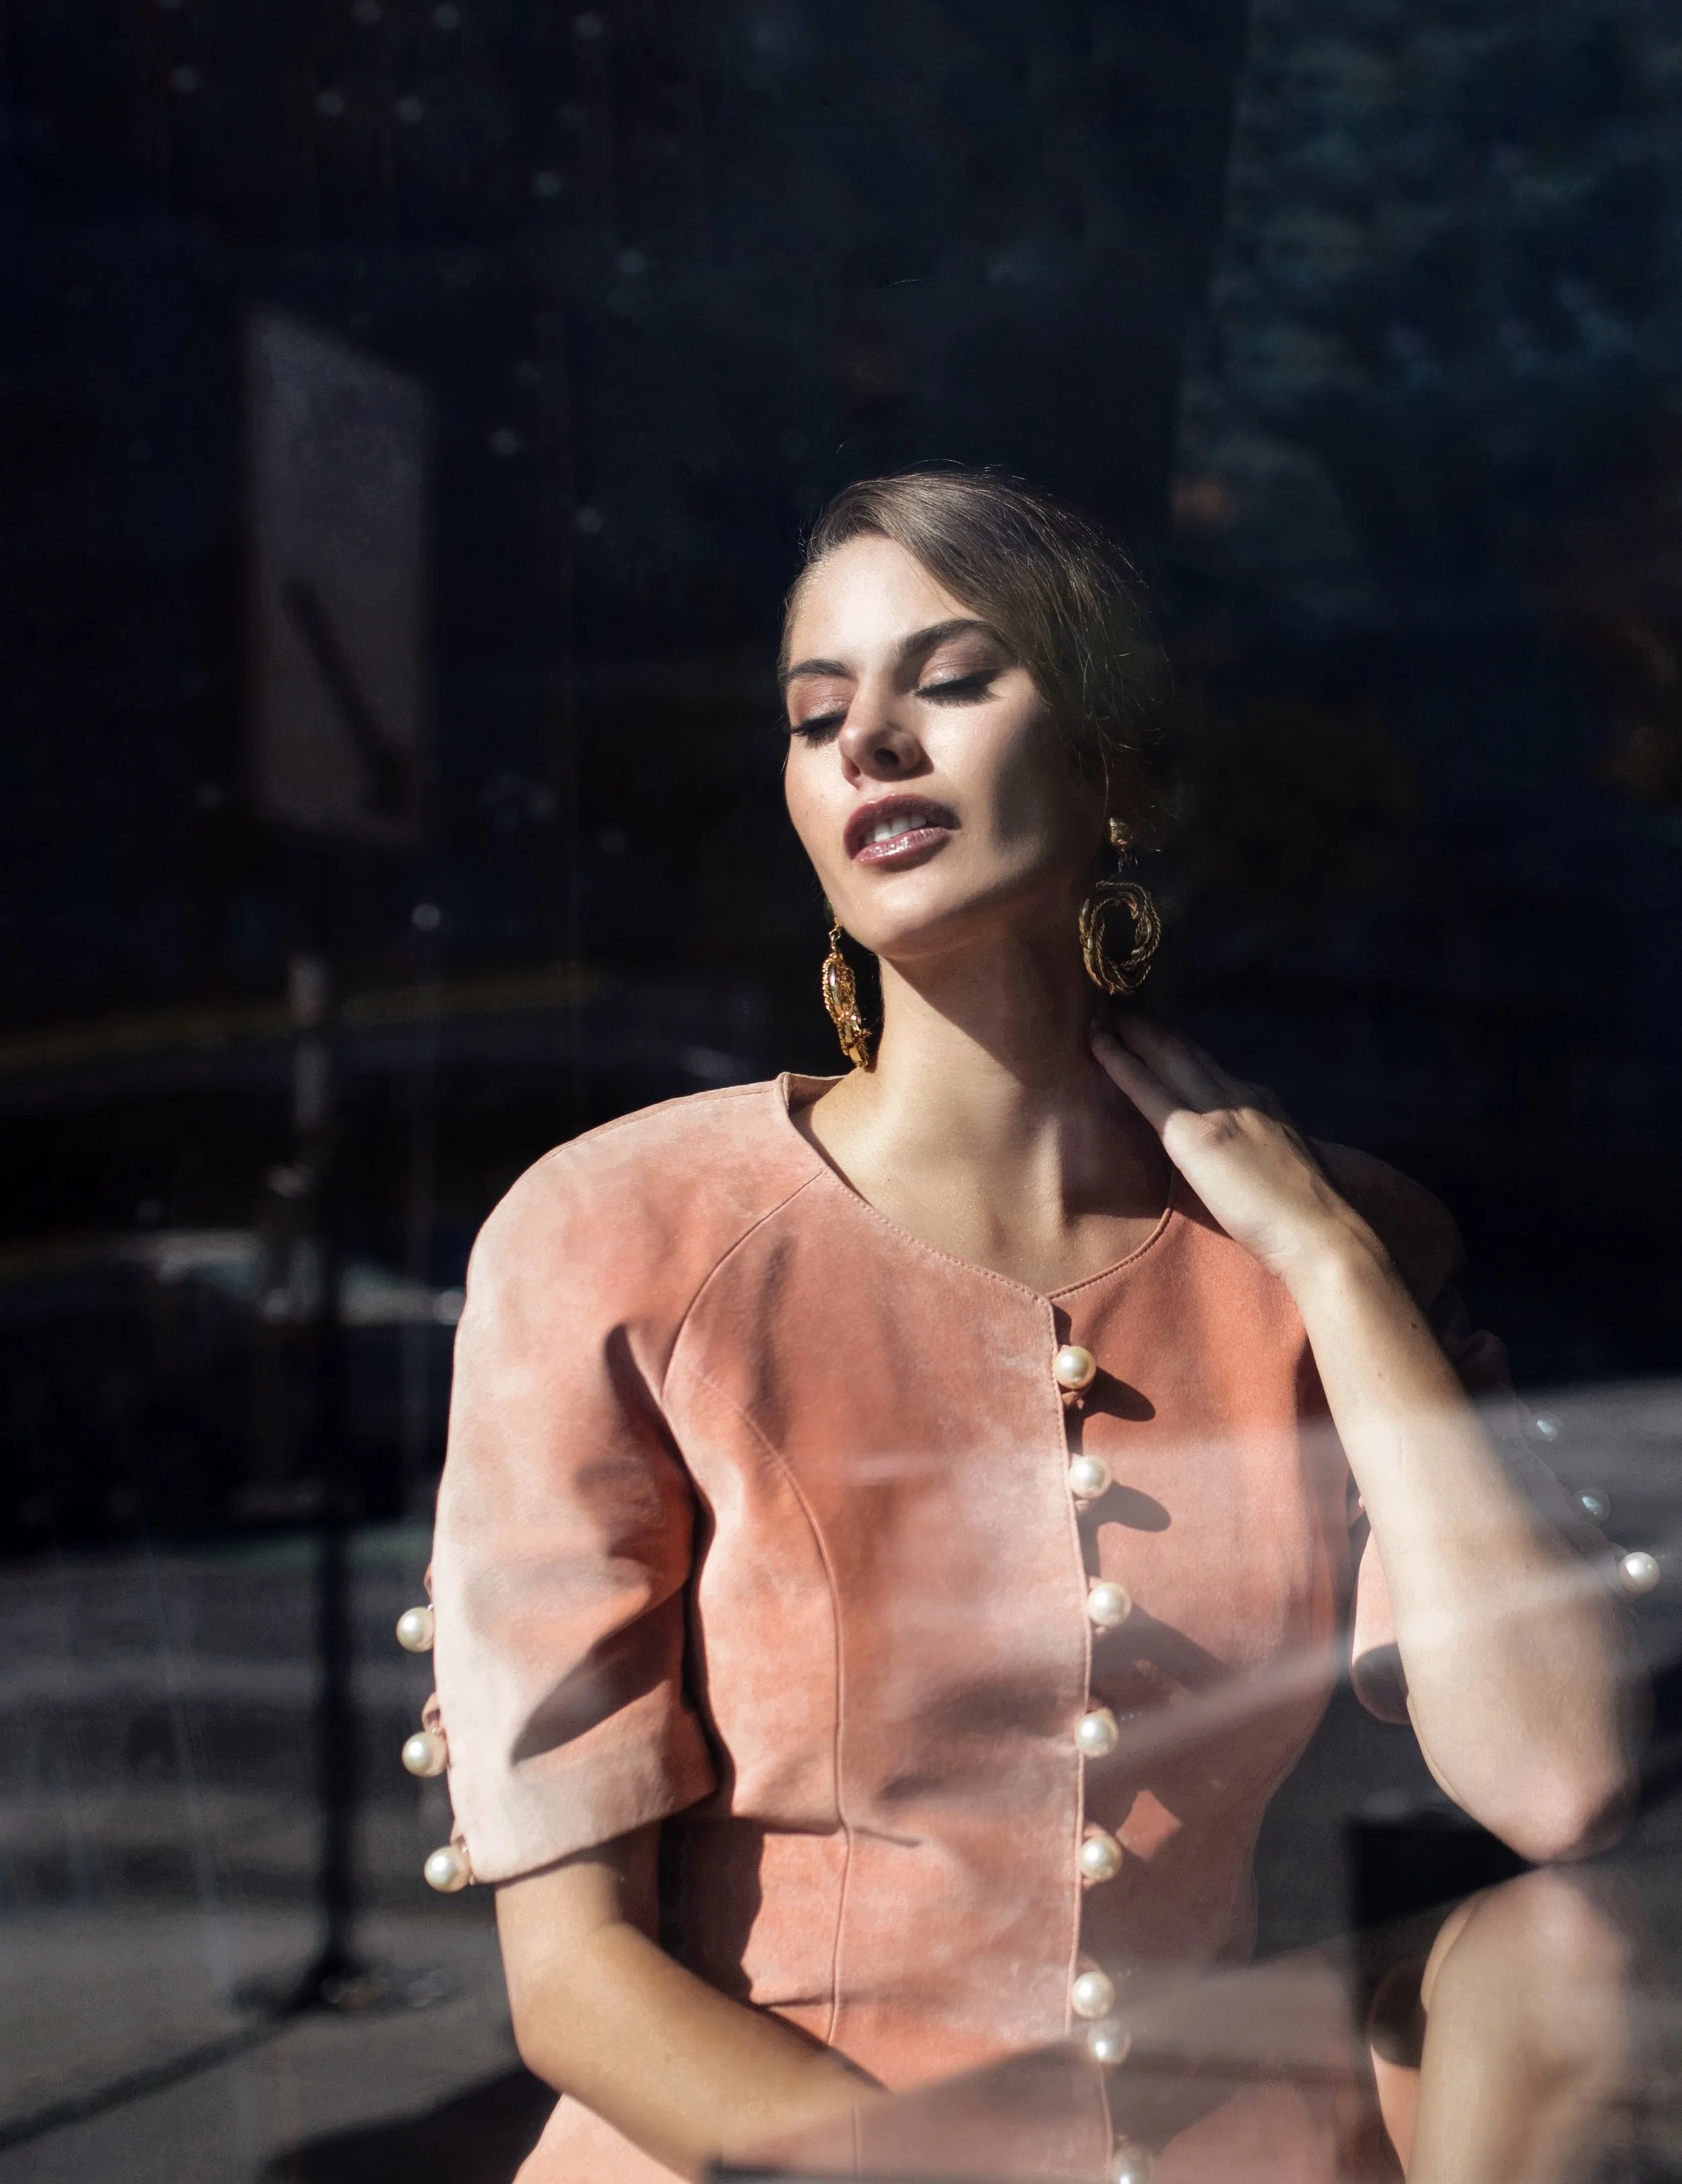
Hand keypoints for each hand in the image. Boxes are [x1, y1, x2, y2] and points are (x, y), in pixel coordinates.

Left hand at [1090, 1014, 1378, 1290]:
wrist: (1321, 1233)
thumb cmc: (1309, 1219)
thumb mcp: (1287, 1164)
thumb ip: (1261, 1150)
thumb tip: (1246, 1155)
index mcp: (1263, 1105)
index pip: (1213, 1068)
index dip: (1182, 1048)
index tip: (1160, 1032)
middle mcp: (1240, 1096)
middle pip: (1187, 1051)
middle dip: (1153, 1027)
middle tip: (1121, 1003)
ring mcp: (1217, 1111)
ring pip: (1167, 1056)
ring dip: (1133, 1030)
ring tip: (1104, 1010)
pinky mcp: (1196, 1136)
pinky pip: (1147, 1089)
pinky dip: (1119, 1062)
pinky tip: (1097, 1044)